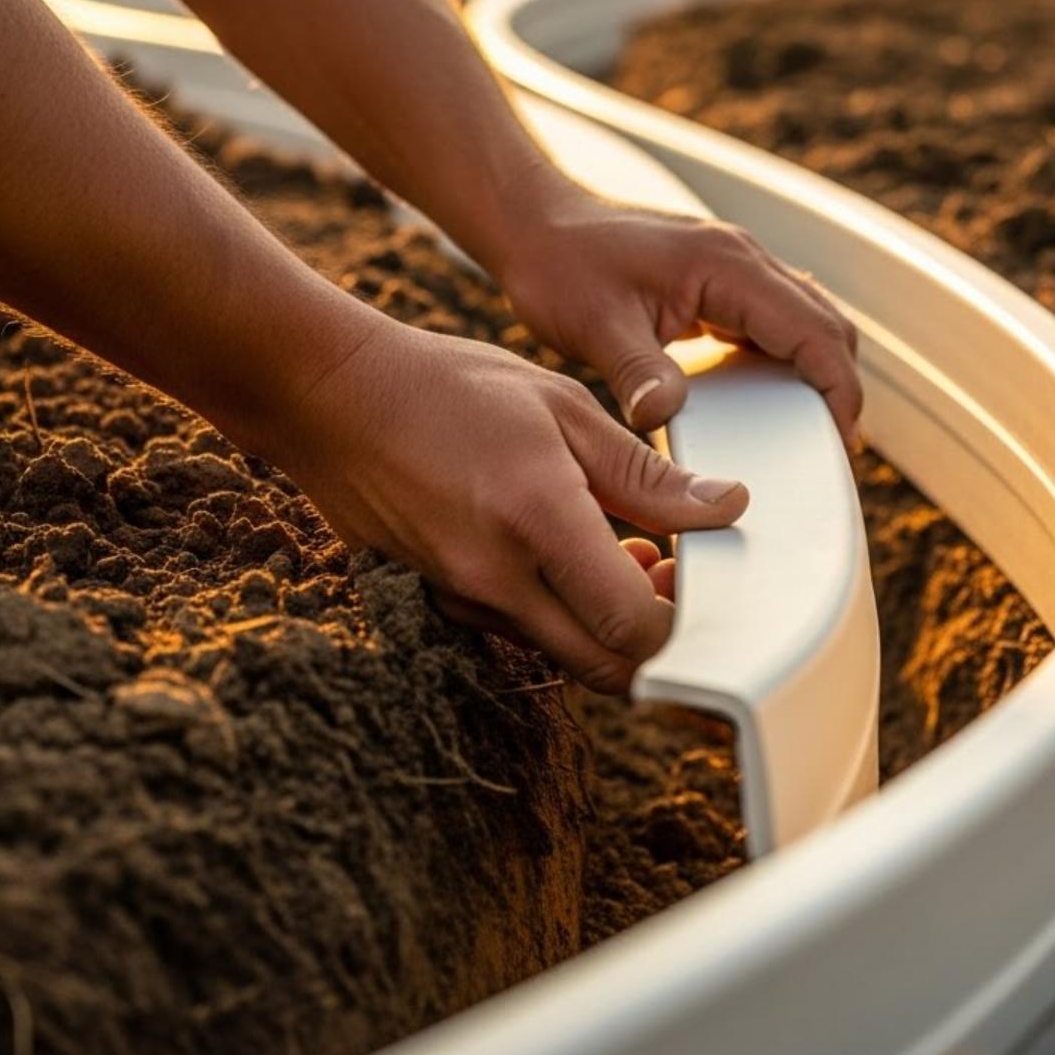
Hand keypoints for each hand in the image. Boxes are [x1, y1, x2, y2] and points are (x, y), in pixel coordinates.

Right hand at [271, 316, 747, 691]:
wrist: (326, 396)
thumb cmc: (447, 386)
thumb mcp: (563, 408)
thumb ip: (647, 474)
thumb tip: (727, 507)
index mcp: (536, 520)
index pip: (631, 625)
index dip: (683, 621)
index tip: (697, 574)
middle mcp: (495, 578)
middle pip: (607, 667)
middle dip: (657, 640)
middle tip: (673, 574)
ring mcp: (462, 599)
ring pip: (567, 656)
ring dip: (612, 627)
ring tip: (630, 550)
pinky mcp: (442, 602)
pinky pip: (526, 633)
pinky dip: (566, 614)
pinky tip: (574, 553)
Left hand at [490, 179, 863, 447]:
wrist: (534, 224)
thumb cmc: (560, 265)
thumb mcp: (595, 325)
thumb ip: (637, 372)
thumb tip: (665, 417)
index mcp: (727, 265)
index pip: (814, 330)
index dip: (839, 388)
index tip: (841, 437)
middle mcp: (744, 258)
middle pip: (828, 323)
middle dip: (840, 384)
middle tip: (831, 443)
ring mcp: (736, 265)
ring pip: (810, 319)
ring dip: (819, 368)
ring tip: (809, 425)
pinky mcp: (722, 279)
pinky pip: (778, 319)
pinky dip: (790, 357)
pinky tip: (768, 396)